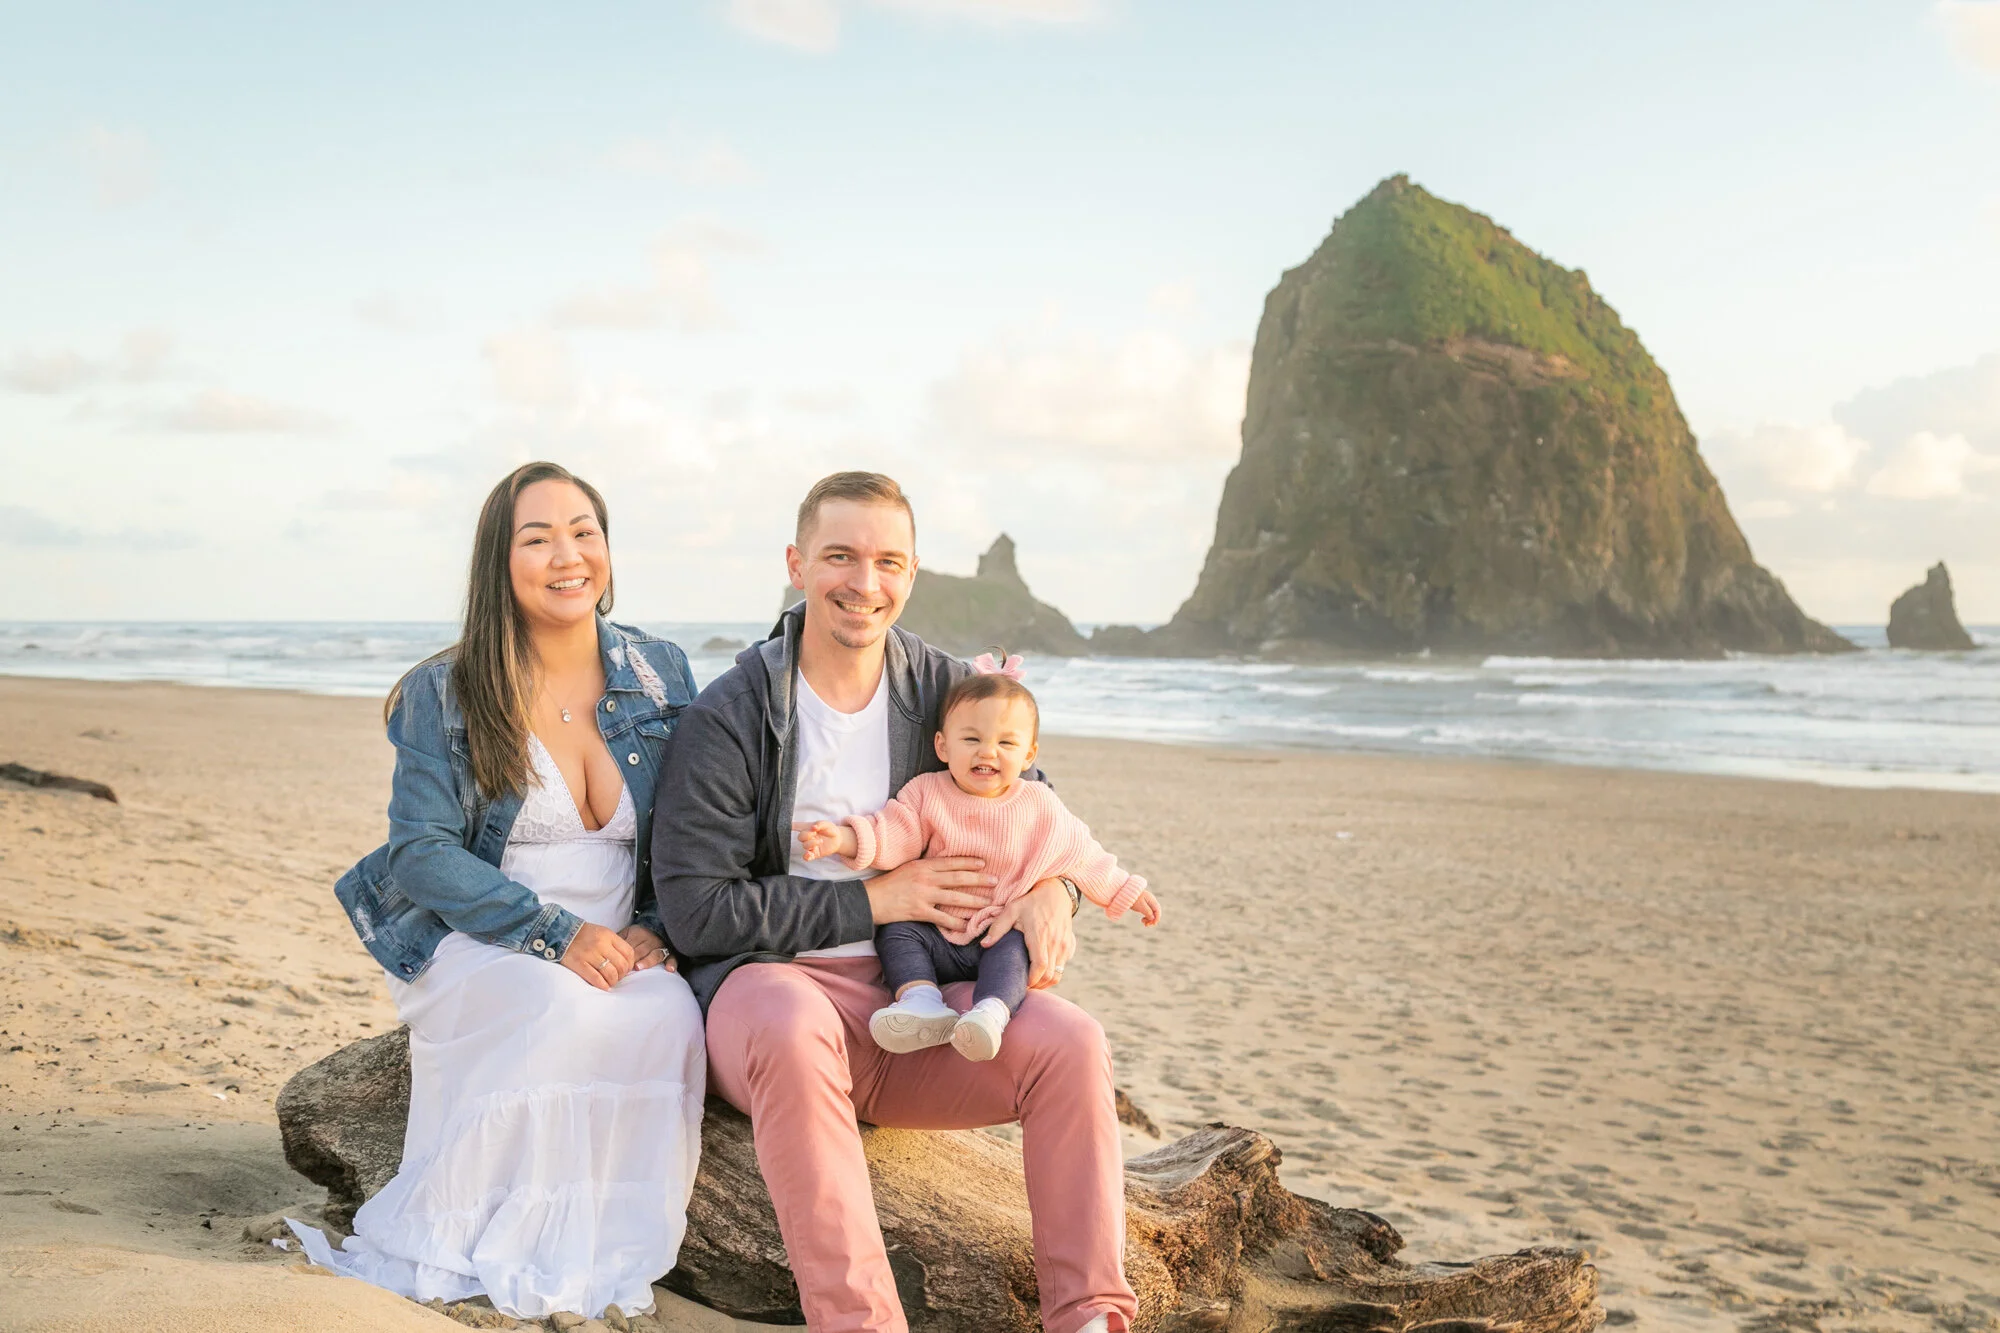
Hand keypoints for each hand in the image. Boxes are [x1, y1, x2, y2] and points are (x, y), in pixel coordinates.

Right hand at [561, 921, 636, 990]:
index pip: (628, 952)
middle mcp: (601, 944)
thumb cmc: (584, 935)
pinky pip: (595, 978)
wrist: (560, 933)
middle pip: (621, 964)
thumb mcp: (602, 933)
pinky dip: (602, 985)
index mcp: (608, 935)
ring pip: (610, 973)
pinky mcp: (579, 964)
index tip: (626, 969)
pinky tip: (604, 987)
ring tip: (610, 983)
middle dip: (622, 975)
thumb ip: (614, 945)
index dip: (630, 964)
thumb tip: (626, 962)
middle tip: (618, 978)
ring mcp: (589, 954)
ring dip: (613, 981)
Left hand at [620, 925, 674, 971]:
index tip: (615, 964)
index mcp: (638, 934)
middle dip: (633, 959)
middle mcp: (650, 940)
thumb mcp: (628, 932)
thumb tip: (605, 951)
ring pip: (655, 954)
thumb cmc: (639, 934)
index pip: (629, 946)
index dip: (622, 956)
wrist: (660, 925)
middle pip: (641, 951)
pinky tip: (669, 969)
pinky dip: (672, 963)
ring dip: (647, 961)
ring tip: (638, 967)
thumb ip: (619, 941)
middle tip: (624, 969)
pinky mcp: (672, 951)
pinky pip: (673, 957)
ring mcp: (661, 946)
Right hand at [794, 819, 846, 862]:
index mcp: (808, 828)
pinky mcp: (814, 853)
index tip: (788, 826)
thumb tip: (813, 827)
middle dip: (807, 835)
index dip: (791, 826)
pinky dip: (806, 856)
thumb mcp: (827, 824)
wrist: (839, 839)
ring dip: (811, 843)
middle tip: (815, 833)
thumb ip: (820, 824)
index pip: (797, 826)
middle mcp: (808, 837)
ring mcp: (810, 846)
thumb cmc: (830, 830)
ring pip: (804, 846)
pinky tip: (810, 854)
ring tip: (820, 841)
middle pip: (800, 837)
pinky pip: (806, 857)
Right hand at [867, 856, 995, 927]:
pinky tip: (967, 926)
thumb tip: (945, 869)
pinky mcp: (920, 912)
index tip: (984, 864)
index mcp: (923, 866)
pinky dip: (957, 923)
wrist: (871, 899)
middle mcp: (926, 878)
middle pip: (959, 878)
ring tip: (987, 903)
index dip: (969, 862)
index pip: (951, 862)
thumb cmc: (889, 883)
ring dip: (974, 901)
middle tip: (995, 882)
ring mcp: (924, 895)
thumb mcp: (908, 868)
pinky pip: (943, 918)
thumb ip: (926, 868)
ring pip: (955, 898)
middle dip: (979, 880)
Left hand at [983, 876, 1075, 989]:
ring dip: (1045, 982)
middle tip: (1023, 986)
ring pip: (1058, 974)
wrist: (1056, 892)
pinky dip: (1053, 973)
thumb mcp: (1012, 909)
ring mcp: (1065, 945)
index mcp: (1040, 936)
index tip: (1021, 984)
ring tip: (1032, 981)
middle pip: (1050, 976)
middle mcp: (1055, 943)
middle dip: (1037, 985)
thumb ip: (998, 928)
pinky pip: (1063, 966)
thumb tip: (984, 945)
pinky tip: (1042, 971)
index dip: (1031, 980)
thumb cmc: (1031, 901)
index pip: (1040, 967)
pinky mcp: (1070, 945)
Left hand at [1131, 890, 1161, 926]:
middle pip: (1155, 912)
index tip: (1153, 924)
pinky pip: (1148, 911)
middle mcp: (1151, 900)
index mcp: (1152, 900)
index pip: (1157, 910)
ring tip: (1143, 922)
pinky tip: (1142, 919)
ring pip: (1152, 912)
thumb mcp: (1141, 906)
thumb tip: (1153, 918)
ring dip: (1149, 918)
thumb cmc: (1133, 898)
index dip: (1157, 918)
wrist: (1125, 892)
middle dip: (1153, 919)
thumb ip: (1148, 912)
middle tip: (1147, 925)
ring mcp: (1147, 901)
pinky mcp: (1143, 903)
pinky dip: (1146, 916)